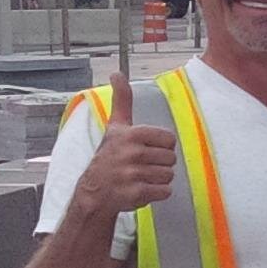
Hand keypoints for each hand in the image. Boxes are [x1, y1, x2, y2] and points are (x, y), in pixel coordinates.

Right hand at [69, 73, 178, 221]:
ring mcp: (132, 175)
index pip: (170, 140)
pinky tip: (141, 189)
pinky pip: (165, 192)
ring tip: (141, 178)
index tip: (146, 150)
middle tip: (142, 166)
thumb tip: (117, 73)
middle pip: (171, 159)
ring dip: (158, 179)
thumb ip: (122, 100)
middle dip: (160, 164)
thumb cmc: (110, 156)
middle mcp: (131, 153)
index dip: (162, 147)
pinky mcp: (135, 194)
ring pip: (169, 176)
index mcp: (131, 134)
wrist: (95, 191)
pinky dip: (157, 193)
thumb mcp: (115, 126)